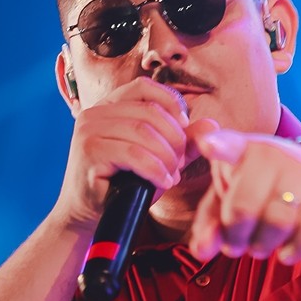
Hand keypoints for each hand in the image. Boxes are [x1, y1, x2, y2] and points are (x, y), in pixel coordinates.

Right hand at [55, 78, 190, 230]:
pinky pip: (133, 154)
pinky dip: (154, 169)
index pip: (144, 87)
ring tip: (170, 176)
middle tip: (179, 165)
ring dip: (166, 157)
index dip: (170, 103)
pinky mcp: (89, 151)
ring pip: (143, 132)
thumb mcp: (157, 158)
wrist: (88, 213)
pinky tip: (162, 182)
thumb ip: (182, 141)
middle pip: (149, 112)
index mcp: (110, 105)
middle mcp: (96, 112)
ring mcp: (89, 130)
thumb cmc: (122, 184)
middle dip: (174, 139)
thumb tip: (212, 124)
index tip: (184, 128)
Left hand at [187, 123, 300, 263]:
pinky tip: (286, 253)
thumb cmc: (264, 188)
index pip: (228, 145)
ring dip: (263, 247)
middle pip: (244, 209)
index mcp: (242, 150)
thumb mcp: (231, 198)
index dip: (217, 145)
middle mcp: (273, 155)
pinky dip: (294, 250)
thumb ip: (210, 224)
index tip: (207, 144)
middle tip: (237, 246)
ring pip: (277, 224)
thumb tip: (201, 252)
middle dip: (236, 238)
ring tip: (260, 248)